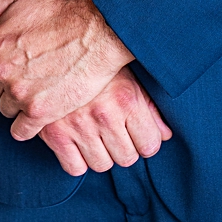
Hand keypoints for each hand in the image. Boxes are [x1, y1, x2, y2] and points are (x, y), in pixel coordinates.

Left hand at [0, 0, 135, 139]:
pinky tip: (42, 109)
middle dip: (10, 83)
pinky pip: (20, 131)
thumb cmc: (63, 10)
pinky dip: (29, 124)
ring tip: (43, 86)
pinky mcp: (39, 113)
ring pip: (7, 109)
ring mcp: (19, 94)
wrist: (101, 28)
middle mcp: (0, 73)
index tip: (16, 61)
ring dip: (21, 102)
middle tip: (34, 71)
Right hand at [37, 67, 172, 176]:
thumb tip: (165, 136)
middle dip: (125, 149)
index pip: (150, 144)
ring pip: (101, 165)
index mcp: (127, 98)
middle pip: (126, 158)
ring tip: (98, 136)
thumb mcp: (130, 79)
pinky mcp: (55, 135)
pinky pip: (75, 169)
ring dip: (102, 155)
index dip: (147, 143)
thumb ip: (150, 109)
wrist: (59, 52)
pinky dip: (79, 161)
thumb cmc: (99, 67)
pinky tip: (80, 143)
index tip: (140, 137)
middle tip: (117, 134)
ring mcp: (79, 126)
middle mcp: (105, 115)